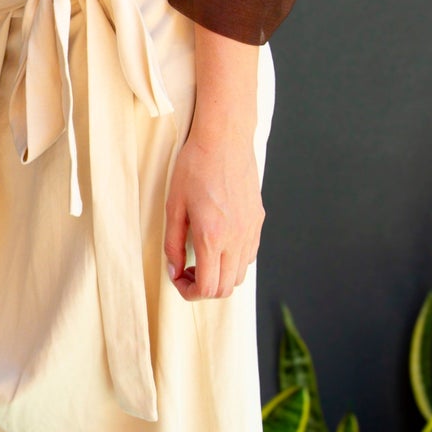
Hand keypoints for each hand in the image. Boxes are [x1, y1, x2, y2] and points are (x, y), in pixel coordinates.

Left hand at [162, 130, 263, 300]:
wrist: (225, 139)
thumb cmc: (195, 166)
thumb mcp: (173, 206)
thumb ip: (173, 243)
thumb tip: (174, 269)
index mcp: (213, 236)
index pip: (207, 288)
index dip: (188, 292)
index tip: (177, 278)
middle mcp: (237, 239)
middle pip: (225, 288)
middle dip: (203, 288)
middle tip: (186, 271)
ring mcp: (251, 231)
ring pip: (240, 275)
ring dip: (219, 276)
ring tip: (201, 258)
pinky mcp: (258, 222)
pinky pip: (249, 256)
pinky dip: (233, 261)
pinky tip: (217, 243)